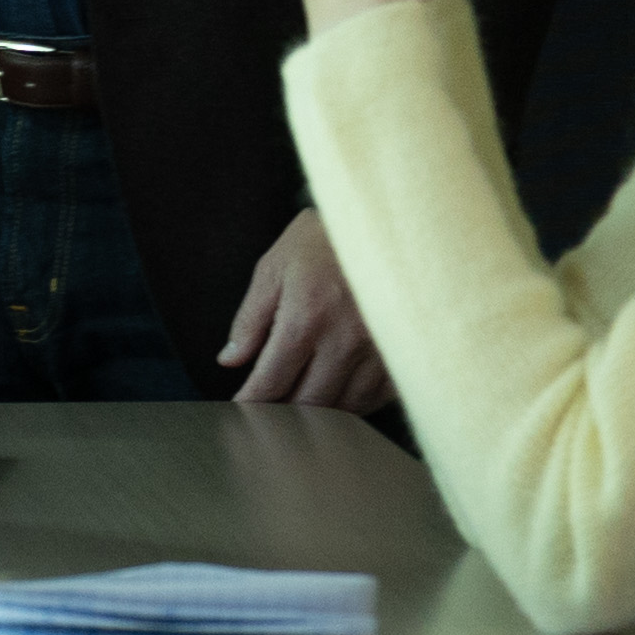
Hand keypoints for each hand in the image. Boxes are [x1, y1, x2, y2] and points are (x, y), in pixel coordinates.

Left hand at [213, 208, 395, 411]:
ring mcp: (379, 349)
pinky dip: (354, 404)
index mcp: (307, 317)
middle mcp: (345, 339)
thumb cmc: (326, 238)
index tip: (241, 409)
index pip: (271, 380)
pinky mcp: (403, 352)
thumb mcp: (275, 267)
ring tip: (300, 406)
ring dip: (319, 413)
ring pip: (344, 407)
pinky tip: (338, 395)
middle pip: (308, 402)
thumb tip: (231, 358)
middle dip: (282, 413)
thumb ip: (250, 317)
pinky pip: (377, 397)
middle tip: (267, 414)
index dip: (251, 402)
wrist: (386, 220)